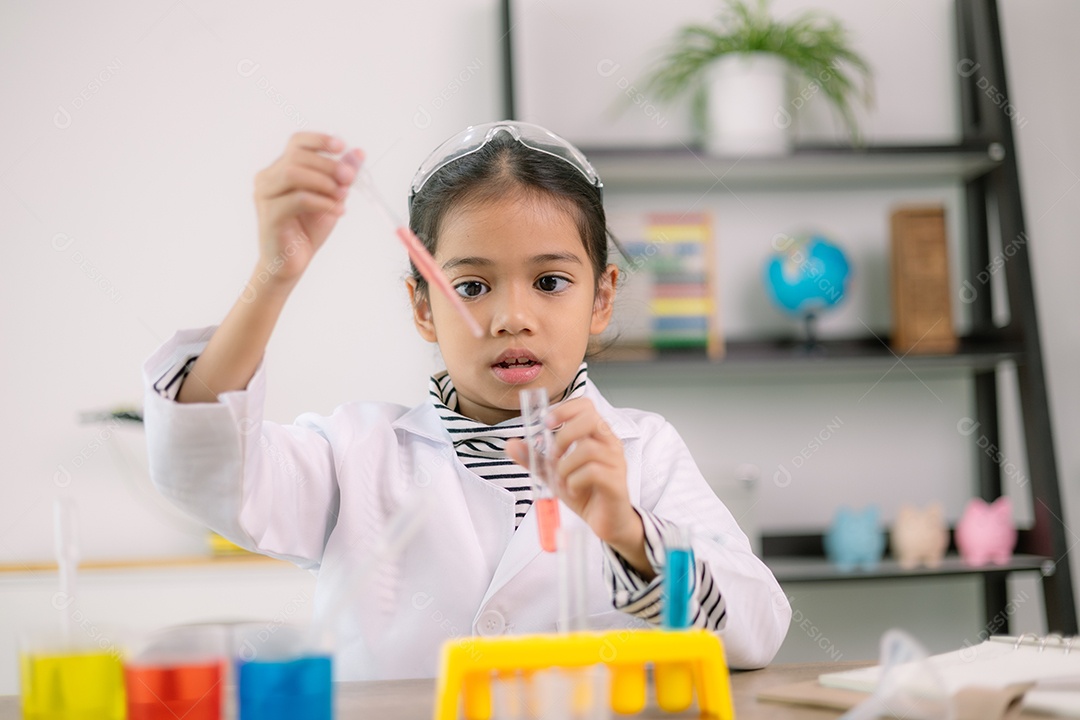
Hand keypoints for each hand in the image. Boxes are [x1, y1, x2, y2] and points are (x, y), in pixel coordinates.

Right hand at [252, 132, 362, 288]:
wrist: (291, 263)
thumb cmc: (306, 230)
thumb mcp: (331, 198)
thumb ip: (341, 176)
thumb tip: (359, 153)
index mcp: (280, 170)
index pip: (296, 142)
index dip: (319, 140)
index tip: (341, 146)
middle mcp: (268, 179)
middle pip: (297, 156)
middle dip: (328, 165)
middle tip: (350, 179)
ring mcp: (265, 196)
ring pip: (293, 173)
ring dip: (323, 182)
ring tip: (342, 196)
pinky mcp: (269, 215)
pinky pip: (298, 199)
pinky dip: (322, 202)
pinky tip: (338, 211)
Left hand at [507, 398, 651, 575]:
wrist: (605, 522)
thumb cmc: (585, 492)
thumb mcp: (554, 473)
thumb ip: (535, 458)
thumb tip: (510, 444)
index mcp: (596, 435)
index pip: (586, 406)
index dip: (564, 409)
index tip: (546, 422)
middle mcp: (609, 443)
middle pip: (590, 419)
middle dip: (564, 436)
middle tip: (554, 455)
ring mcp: (615, 462)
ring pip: (588, 449)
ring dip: (565, 466)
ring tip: (562, 479)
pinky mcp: (616, 482)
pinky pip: (593, 472)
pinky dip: (575, 481)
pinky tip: (573, 489)